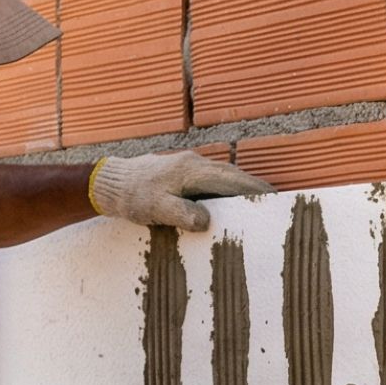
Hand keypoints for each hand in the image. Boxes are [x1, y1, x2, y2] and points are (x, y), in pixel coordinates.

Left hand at [88, 151, 272, 231]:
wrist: (111, 182)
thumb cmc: (133, 197)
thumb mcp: (155, 209)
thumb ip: (181, 214)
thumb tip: (206, 221)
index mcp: (192, 171)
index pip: (232, 180)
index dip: (254, 190)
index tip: (274, 199)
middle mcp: (195, 164)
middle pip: (233, 175)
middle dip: (254, 188)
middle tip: (274, 203)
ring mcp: (189, 166)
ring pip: (223, 176)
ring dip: (241, 188)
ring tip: (258, 203)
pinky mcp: (183, 172)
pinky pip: (213, 180)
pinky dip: (227, 189)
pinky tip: (230, 201)